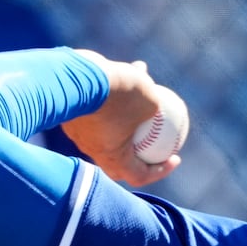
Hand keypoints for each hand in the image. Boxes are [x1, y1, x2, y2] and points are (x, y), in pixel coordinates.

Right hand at [60, 54, 181, 187]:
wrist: (72, 74)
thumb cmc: (114, 93)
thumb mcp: (148, 100)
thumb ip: (156, 108)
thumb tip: (162, 107)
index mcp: (112, 157)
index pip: (138, 176)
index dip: (160, 171)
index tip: (174, 158)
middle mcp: (93, 148)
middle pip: (122, 159)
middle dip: (141, 154)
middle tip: (159, 142)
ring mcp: (81, 131)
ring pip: (113, 125)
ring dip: (133, 113)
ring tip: (151, 93)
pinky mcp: (74, 110)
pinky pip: (101, 104)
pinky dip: (119, 92)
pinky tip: (136, 70)